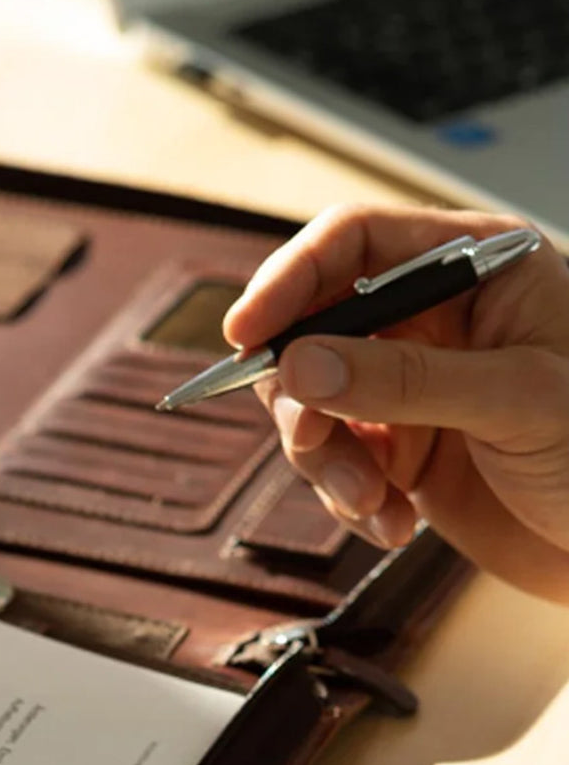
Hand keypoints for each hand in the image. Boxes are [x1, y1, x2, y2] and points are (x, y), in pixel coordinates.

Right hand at [225, 205, 568, 602]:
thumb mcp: (517, 402)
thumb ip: (405, 381)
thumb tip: (300, 364)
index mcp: (475, 270)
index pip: (354, 243)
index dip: (290, 279)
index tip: (246, 331)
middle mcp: (432, 321)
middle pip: (311, 329)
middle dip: (302, 395)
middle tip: (313, 438)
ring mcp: (408, 387)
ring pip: (309, 404)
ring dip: (324, 460)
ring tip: (370, 499)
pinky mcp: (396, 450)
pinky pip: (330, 463)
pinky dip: (346, 499)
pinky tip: (392, 521)